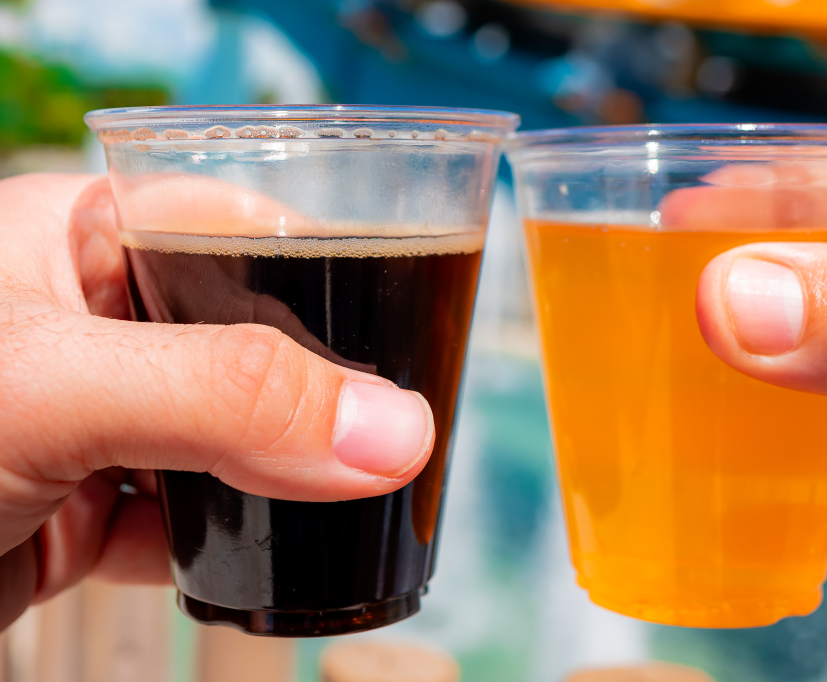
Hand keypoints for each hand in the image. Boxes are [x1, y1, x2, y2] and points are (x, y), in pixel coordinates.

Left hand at [0, 174, 434, 630]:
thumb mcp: (56, 386)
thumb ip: (229, 398)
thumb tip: (394, 431)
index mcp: (77, 234)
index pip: (244, 224)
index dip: (337, 265)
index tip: (411, 327)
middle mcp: (96, 319)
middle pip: (252, 336)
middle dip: (322, 385)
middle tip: (397, 424)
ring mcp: (98, 417)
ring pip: (234, 431)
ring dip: (289, 469)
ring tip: (362, 487)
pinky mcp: (90, 503)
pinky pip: (198, 511)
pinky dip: (243, 538)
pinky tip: (274, 549)